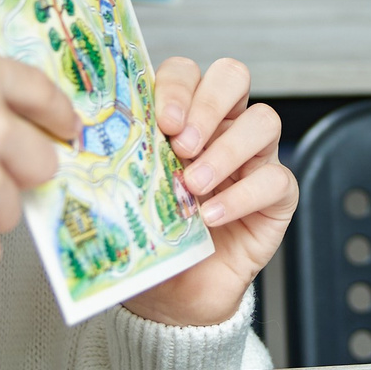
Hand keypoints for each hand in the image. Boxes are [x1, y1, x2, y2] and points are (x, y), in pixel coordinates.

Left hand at [126, 57, 296, 328]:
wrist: (172, 297)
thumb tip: (94, 140)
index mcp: (184, 117)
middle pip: (233, 77)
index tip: (162, 120)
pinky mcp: (276, 197)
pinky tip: (212, 215)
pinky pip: (276, 178)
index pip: (187, 73)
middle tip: (183, 143)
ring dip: (227, 149)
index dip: (178, 86)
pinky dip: (243, 195)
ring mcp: (254, 160)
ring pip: (264, 121)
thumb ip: (123, 162)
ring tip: (194, 184)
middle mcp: (222, 129)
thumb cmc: (151, 238)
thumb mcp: (129, 194)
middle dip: (208, 103)